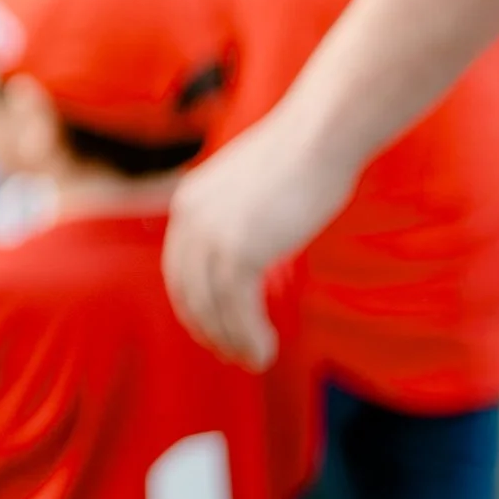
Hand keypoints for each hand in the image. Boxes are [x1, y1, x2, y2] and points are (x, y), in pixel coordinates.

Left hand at [161, 99, 360, 368]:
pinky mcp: (240, 250)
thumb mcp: (250, 189)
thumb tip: (246, 254)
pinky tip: (265, 352)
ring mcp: (212, 235)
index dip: (196, 304)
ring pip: (213, 305)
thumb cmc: (300, 158)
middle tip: (232, 354)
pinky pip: (238, 308)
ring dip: (232, 340)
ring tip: (254, 361)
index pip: (179, 267)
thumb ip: (237, 219)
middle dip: (209, 328)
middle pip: (189, 290)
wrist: (319, 137)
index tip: (214, 328)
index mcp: (188, 203)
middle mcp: (190, 219)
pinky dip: (249, 336)